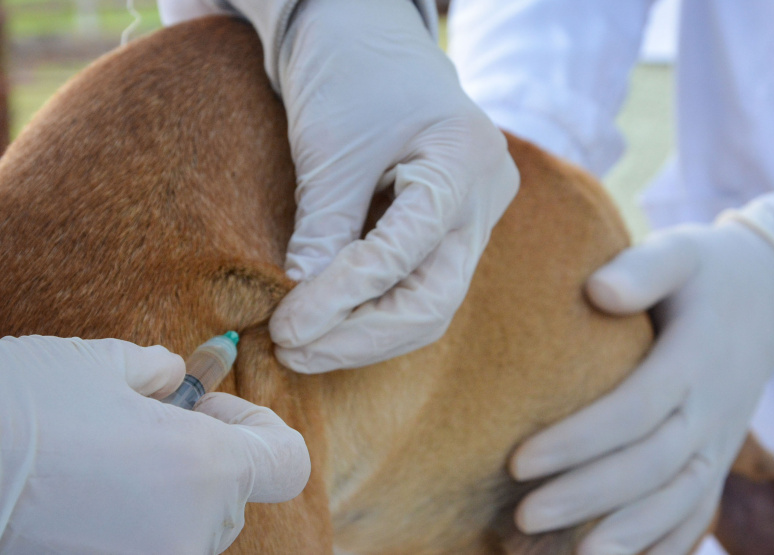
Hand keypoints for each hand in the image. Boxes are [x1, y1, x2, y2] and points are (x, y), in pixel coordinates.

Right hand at [0, 335, 309, 553]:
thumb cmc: (17, 404)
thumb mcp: (105, 365)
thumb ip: (163, 376)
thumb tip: (178, 382)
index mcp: (205, 472)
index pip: (288, 463)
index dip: (258, 427)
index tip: (211, 409)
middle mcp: (189, 535)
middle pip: (234, 496)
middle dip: (206, 455)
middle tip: (151, 420)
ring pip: (190, 527)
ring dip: (170, 491)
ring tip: (109, 455)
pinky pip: (151, 543)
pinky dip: (137, 519)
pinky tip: (88, 488)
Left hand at [265, 0, 518, 372]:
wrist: (368, 34)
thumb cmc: (349, 72)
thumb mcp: (331, 148)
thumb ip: (324, 229)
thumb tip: (302, 309)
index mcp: (466, 159)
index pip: (406, 253)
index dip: (342, 299)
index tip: (288, 326)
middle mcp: (485, 196)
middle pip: (435, 298)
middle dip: (361, 335)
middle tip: (295, 347)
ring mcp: (475, 214)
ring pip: (431, 302)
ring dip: (365, 333)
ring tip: (304, 344)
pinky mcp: (453, 227)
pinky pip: (421, 284)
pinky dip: (374, 309)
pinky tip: (330, 323)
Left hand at [509, 218, 773, 554]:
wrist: (767, 296)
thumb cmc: (703, 273)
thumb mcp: (678, 253)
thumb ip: (642, 268)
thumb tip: (596, 289)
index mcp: (693, 359)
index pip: (633, 411)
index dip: (578, 441)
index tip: (518, 462)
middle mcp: (710, 410)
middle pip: (648, 466)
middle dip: (585, 496)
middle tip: (525, 515)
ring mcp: (719, 440)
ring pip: (676, 500)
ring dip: (625, 533)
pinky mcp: (717, 457)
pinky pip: (697, 510)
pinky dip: (664, 542)